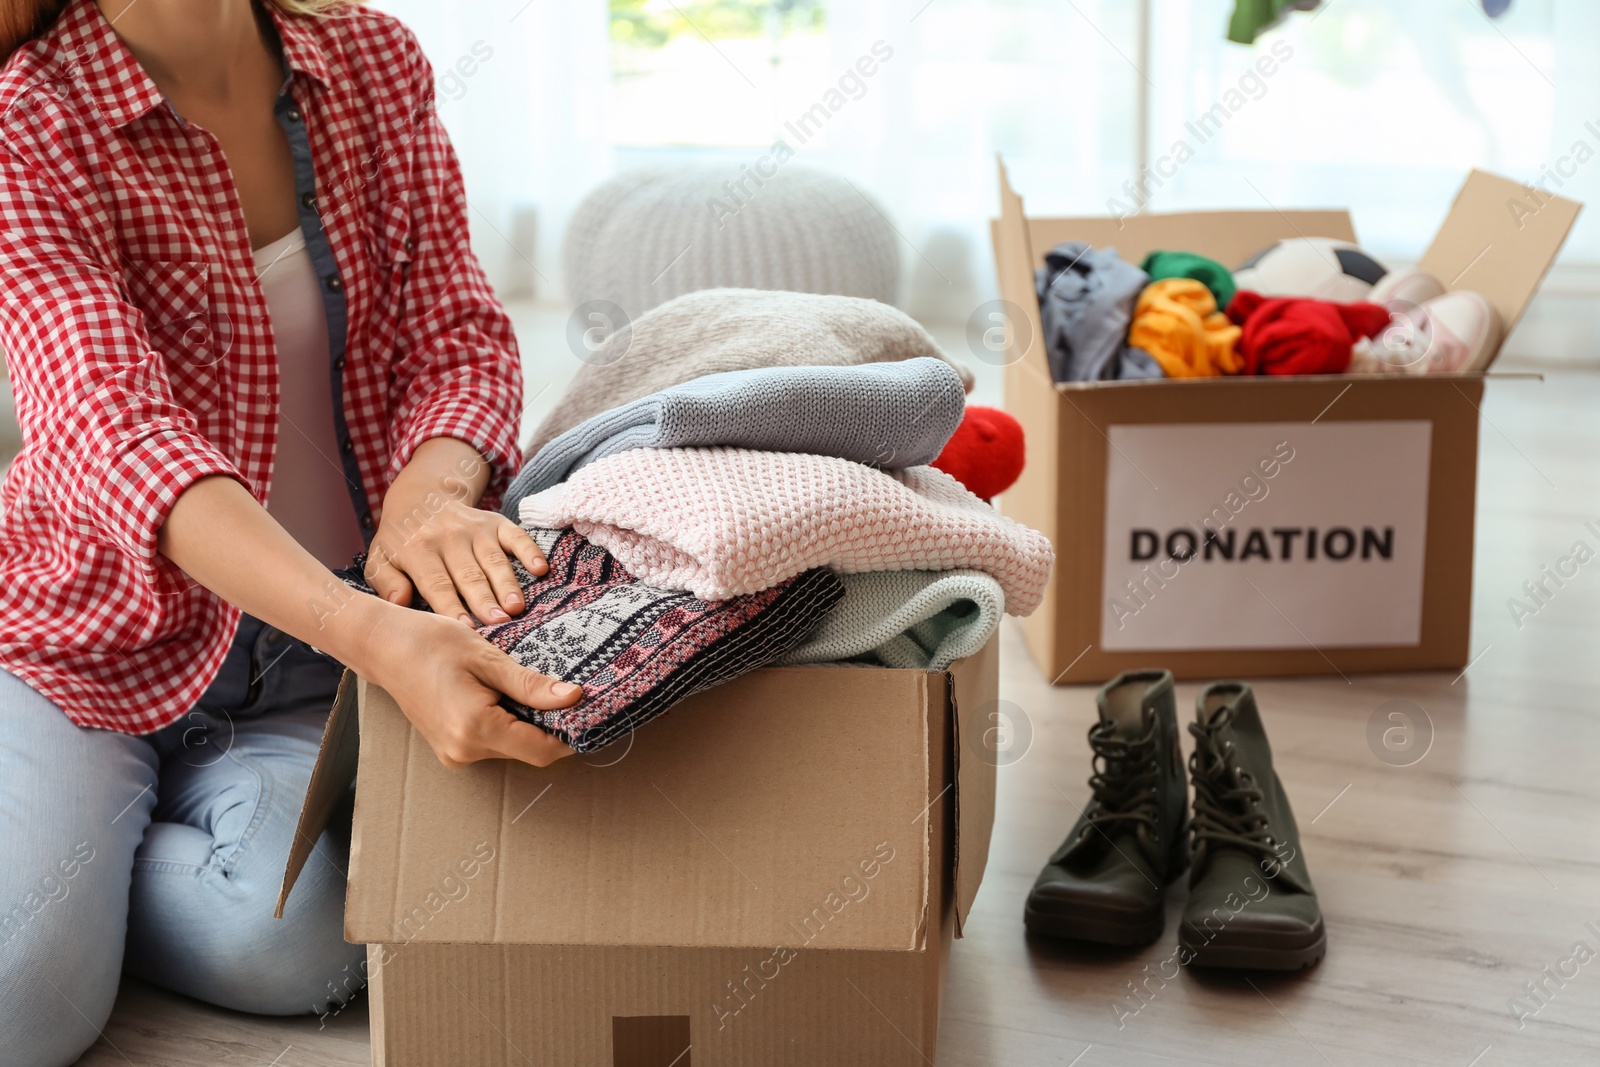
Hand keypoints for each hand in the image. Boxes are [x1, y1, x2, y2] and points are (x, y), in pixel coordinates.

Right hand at [350, 599, 581, 767]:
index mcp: (476, 728)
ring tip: (538, 691)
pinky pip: (493, 743)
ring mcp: (454, 753)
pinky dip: (509, 725)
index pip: (541, 749)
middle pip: (528, 751)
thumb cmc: (430, 643)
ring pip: (512, 748)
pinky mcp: (450, 748)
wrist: (383, 646)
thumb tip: (573, 697)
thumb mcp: (487, 657)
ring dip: (530, 725)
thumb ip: (530, 684)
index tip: (592, 713)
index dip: (571, 736)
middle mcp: (464, 750)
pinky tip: (510, 697)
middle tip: (571, 696)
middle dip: (553, 728)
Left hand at [367, 494, 547, 625]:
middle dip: (483, 598)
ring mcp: (475, 529)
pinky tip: (541, 568)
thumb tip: (399, 602)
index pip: (436, 582)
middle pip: (468, 574)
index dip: (450, 604)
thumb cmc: (401, 541)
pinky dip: (530, 551)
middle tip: (497, 622)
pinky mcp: (495, 523)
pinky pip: (516, 535)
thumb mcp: (380, 558)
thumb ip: (386, 582)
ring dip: (507, 583)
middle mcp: (448, 537)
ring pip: (493, 560)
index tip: (462, 627)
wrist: (421, 498)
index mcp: (418, 550)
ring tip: (516, 607)